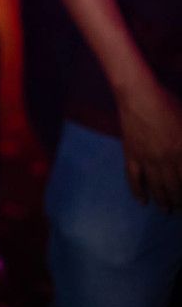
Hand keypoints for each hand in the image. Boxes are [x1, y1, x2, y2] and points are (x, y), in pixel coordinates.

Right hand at [117, 75, 181, 209]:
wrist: (138, 95)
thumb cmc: (168, 104)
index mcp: (181, 151)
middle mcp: (165, 159)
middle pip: (173, 188)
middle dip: (178, 202)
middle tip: (180, 209)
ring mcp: (145, 158)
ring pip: (155, 186)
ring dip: (162, 201)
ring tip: (166, 211)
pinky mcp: (131, 154)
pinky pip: (133, 178)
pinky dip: (137, 191)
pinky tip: (142, 201)